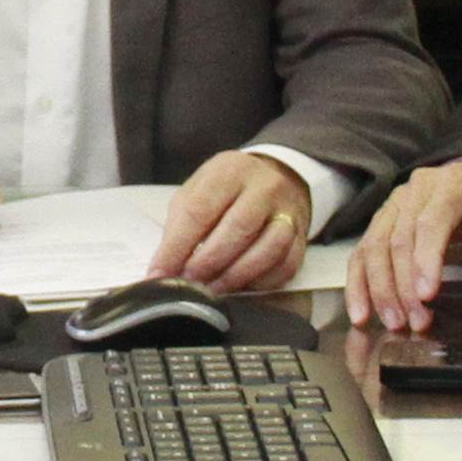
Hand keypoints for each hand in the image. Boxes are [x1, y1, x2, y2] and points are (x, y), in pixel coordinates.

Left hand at [149, 152, 312, 291]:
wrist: (277, 177)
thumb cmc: (226, 191)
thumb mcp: (197, 192)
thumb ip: (180, 226)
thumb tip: (163, 269)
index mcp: (228, 171)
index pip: (199, 210)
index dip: (176, 247)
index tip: (160, 274)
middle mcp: (263, 187)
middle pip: (237, 229)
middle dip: (208, 263)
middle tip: (188, 284)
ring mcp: (287, 211)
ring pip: (268, 248)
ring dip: (236, 276)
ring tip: (213, 289)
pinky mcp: (301, 236)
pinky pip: (287, 264)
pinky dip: (262, 282)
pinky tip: (242, 287)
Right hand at [351, 154, 461, 328]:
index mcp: (448, 184)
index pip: (430, 221)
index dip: (425, 257)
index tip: (428, 294)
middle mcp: (412, 193)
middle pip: (397, 239)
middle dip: (403, 285)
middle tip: (417, 322)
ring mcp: (391, 210)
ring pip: (373, 250)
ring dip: (380, 291)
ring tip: (395, 324)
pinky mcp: (379, 229)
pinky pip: (360, 258)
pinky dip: (358, 287)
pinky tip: (361, 315)